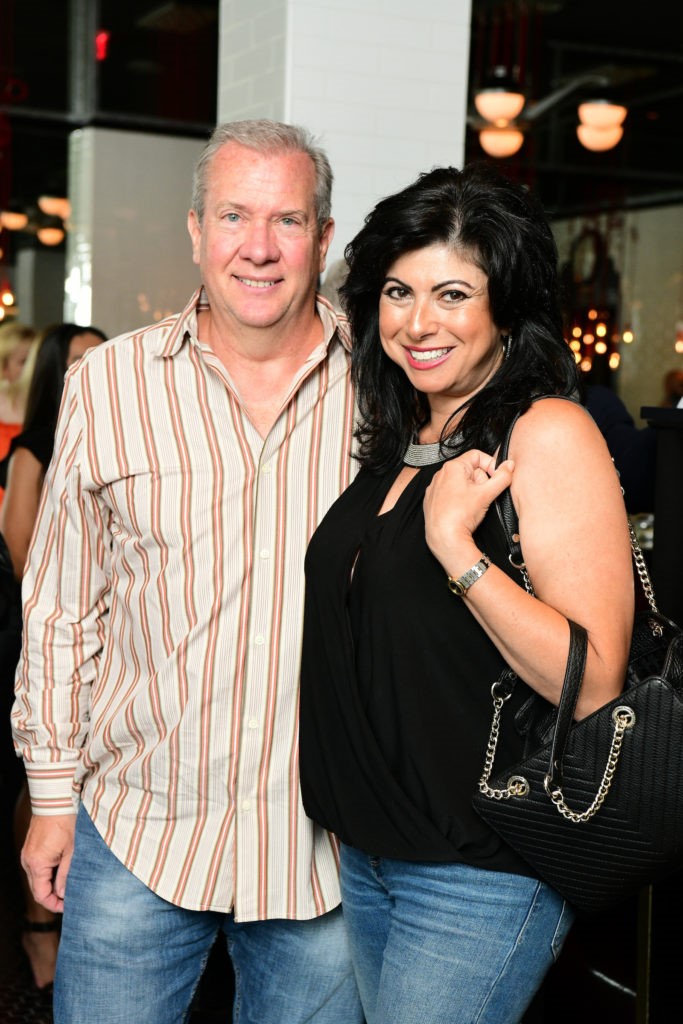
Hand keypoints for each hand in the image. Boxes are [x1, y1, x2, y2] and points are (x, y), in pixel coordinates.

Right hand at [21, 814, 76, 912]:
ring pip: (37, 877)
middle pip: (38, 888)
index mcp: (37, 864)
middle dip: (53, 896)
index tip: (67, 907)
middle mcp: (28, 860)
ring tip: (69, 882)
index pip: (41, 895)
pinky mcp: (31, 846)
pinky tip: (62, 868)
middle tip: (71, 897)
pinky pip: (37, 865)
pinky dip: (48, 871)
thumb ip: (66, 874)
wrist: (57, 798)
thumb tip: (63, 894)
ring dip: (51, 883)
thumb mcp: (72, 850)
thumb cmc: (67, 821)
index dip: (54, 905)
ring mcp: (28, 852)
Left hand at [424, 450, 513, 572]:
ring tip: (472, 506)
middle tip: (483, 496)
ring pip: (461, 483)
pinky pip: (450, 494)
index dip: (490, 465)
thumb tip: (509, 466)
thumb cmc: (460, 516)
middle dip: (481, 482)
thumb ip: (502, 477)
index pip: (477, 455)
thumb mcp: (487, 494)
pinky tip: (462, 511)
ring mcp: (435, 488)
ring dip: (471, 492)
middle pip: (470, 470)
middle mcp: (440, 475)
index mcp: (452, 467)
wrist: (444, 539)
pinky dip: (459, 500)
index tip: (495, 478)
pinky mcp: (432, 501)